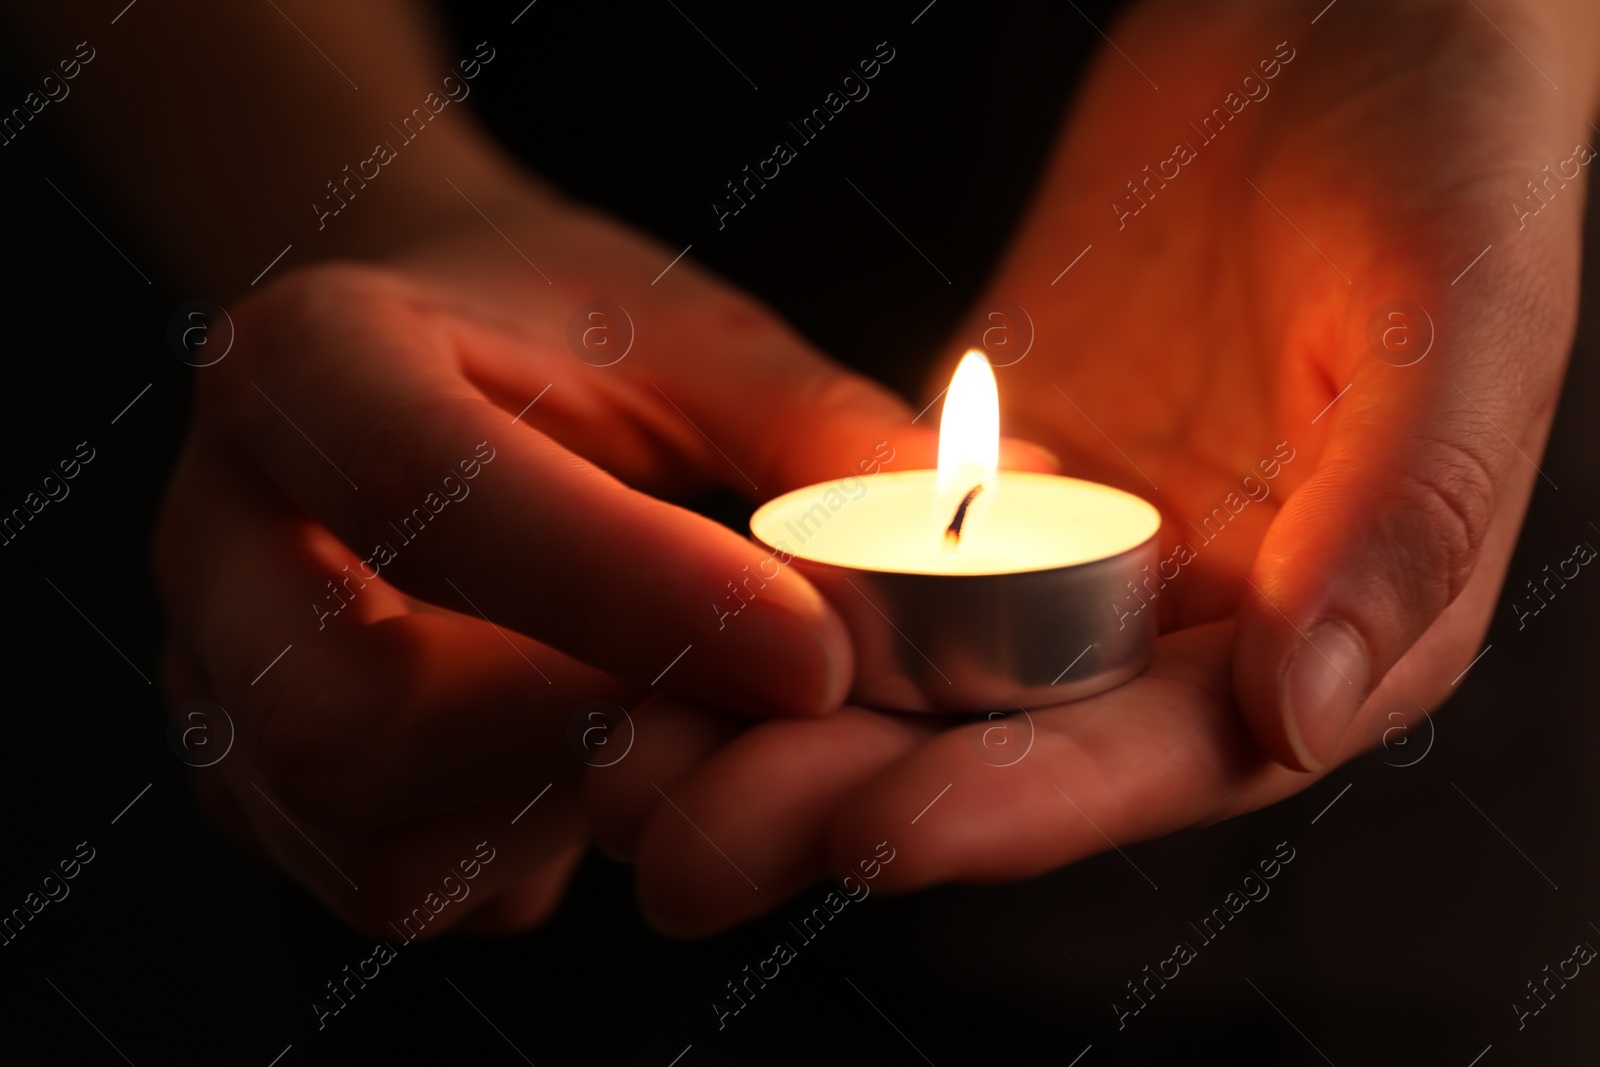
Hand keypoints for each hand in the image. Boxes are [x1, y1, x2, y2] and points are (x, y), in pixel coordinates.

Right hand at [155, 174, 961, 935]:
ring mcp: (217, 671)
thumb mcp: (690, 335)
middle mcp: (225, 529)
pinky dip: (521, 858)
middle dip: (584, 736)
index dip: (631, 586)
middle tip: (757, 707)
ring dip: (564, 811)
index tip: (818, 649)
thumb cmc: (563, 334)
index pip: (431, 488)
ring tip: (678, 722)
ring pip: (365, 832)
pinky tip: (597, 770)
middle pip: (352, 709)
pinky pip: (388, 881)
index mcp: (312, 365)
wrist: (420, 359)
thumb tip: (1007, 520)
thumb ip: (819, 430)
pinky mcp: (256, 774)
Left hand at [584, 0, 1599, 932]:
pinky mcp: (995, 482)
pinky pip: (880, 556)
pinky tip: (672, 629)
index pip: (1165, 755)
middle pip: (1014, 746)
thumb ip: (1404, 516)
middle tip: (690, 848)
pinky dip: (784, 600)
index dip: (1023, 803)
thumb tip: (1303, 717)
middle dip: (853, 798)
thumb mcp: (1455, 317)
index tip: (875, 832)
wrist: (1340, 22)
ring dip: (786, 728)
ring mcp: (1087, 554)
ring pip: (926, 674)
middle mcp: (1200, 621)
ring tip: (636, 769)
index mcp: (1332, 625)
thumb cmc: (1447, 147)